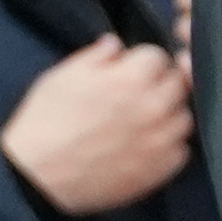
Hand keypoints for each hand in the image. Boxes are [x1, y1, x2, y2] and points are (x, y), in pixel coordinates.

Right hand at [0, 35, 192, 220]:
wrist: (37, 176)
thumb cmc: (44, 124)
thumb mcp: (62, 77)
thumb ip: (96, 56)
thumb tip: (116, 44)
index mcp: (132, 78)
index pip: (158, 55)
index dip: (140, 62)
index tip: (129, 71)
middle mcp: (155, 106)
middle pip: (177, 83)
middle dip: (158, 84)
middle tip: (134, 96)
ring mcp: (163, 138)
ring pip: (184, 116)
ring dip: (167, 114)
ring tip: (139, 122)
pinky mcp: (163, 167)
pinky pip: (181, 149)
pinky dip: (167, 145)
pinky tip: (144, 145)